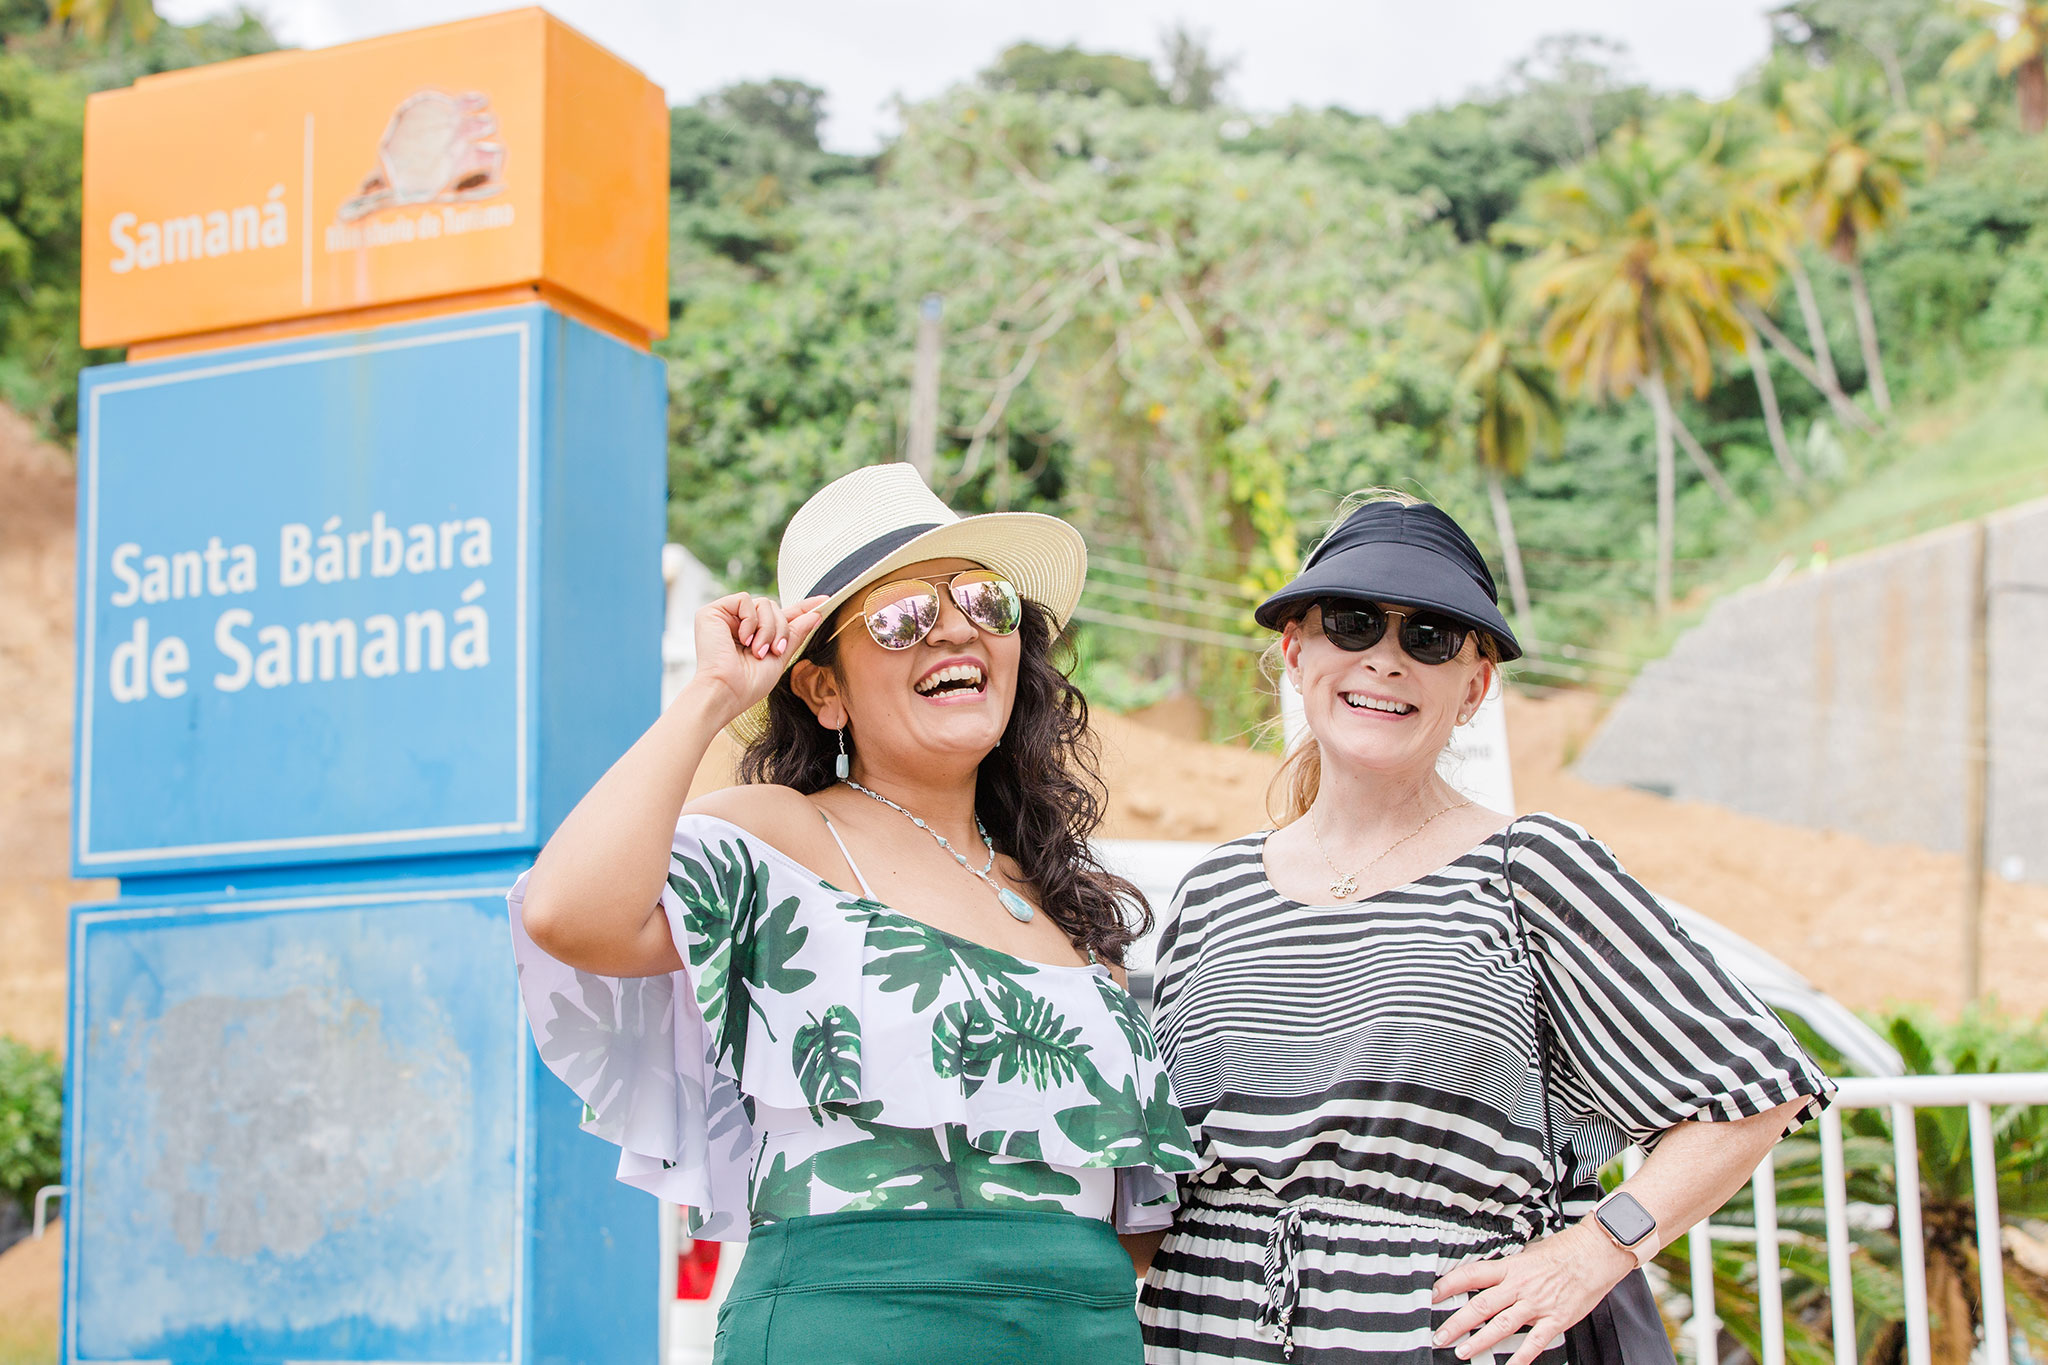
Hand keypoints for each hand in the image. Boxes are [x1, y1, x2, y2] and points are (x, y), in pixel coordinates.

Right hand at [686, 592, 827, 720]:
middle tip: (774, 651)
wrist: (726, 692)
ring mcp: (725, 618)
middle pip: (774, 608)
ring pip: (764, 603)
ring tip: (757, 650)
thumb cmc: (749, 684)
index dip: (802, 608)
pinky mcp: (712, 612)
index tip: (824, 601)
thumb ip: (795, 634)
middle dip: (781, 630)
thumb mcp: (780, 657)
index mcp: (754, 636)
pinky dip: (750, 620)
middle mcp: (739, 624)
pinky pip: (745, 600)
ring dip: (767, 629)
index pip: (780, 616)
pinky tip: (743, 639)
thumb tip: (815, 614)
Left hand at [1431, 1222, 1634, 1364]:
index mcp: (1510, 1267)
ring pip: (1501, 1326)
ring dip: (1480, 1341)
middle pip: (1480, 1306)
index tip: (1433, 1295)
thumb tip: (1492, 1272)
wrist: (1594, 1254)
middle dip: (1457, 1323)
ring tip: (1462, 1352)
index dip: (1450, 1285)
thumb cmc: (1563, 1251)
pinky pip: (1534, 1343)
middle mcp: (1519, 1287)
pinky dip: (1520, 1357)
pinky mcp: (1554, 1320)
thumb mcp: (1529, 1252)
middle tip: (1440, 1336)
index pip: (1472, 1275)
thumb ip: (1510, 1266)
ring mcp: (1536, 1305)